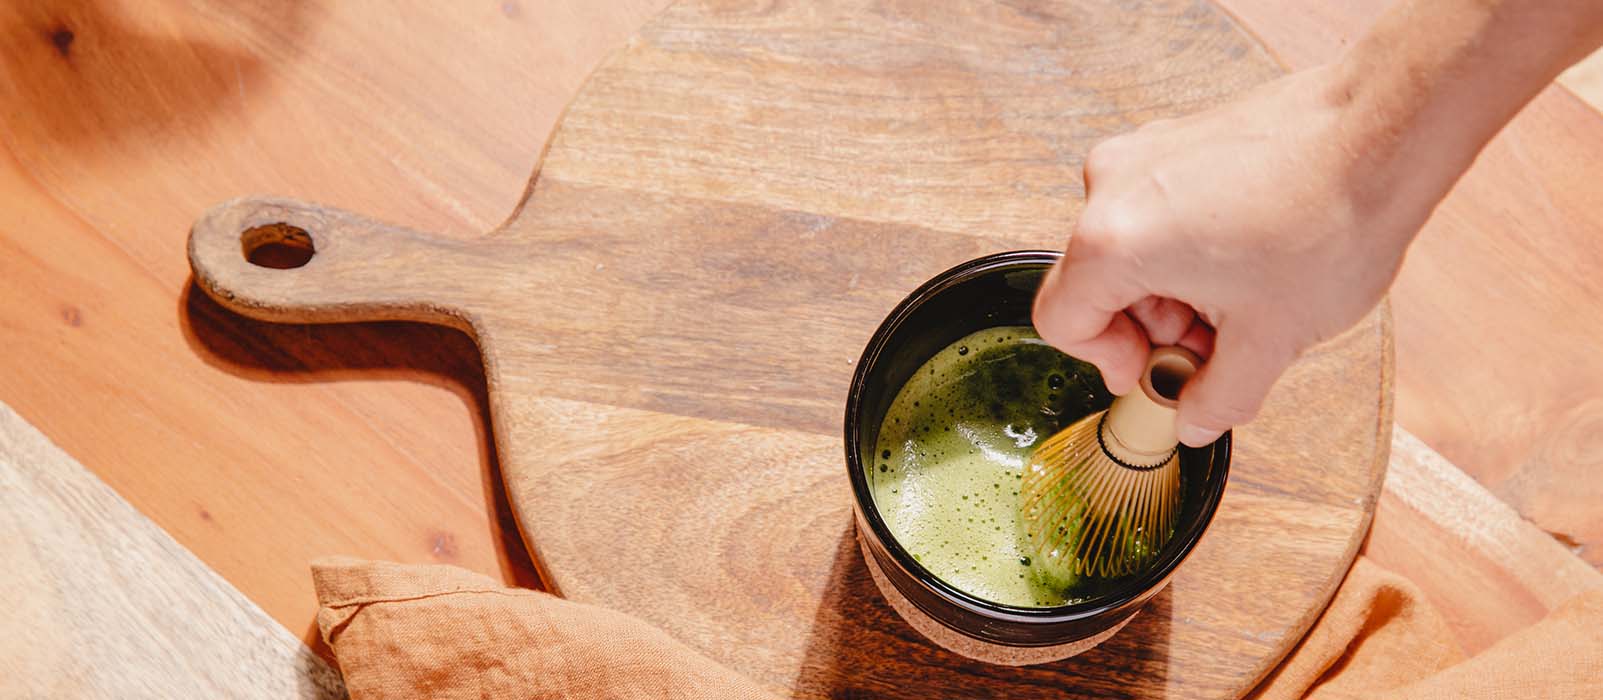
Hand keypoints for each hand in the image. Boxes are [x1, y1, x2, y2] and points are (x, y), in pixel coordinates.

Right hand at [1032, 66, 1447, 446]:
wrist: (1385, 130)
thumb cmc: (1329, 219)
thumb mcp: (1270, 340)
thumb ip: (1217, 398)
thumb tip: (1193, 420)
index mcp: (1114, 241)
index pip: (1062, 320)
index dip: (1105, 361)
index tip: (1150, 374)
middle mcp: (1113, 186)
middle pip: (1098, 282)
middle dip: (1153, 327)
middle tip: (1216, 345)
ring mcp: (1146, 152)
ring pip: (1132, 246)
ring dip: (1175, 288)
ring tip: (1247, 300)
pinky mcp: (1179, 136)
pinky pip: (1160, 208)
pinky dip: (1191, 246)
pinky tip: (1253, 259)